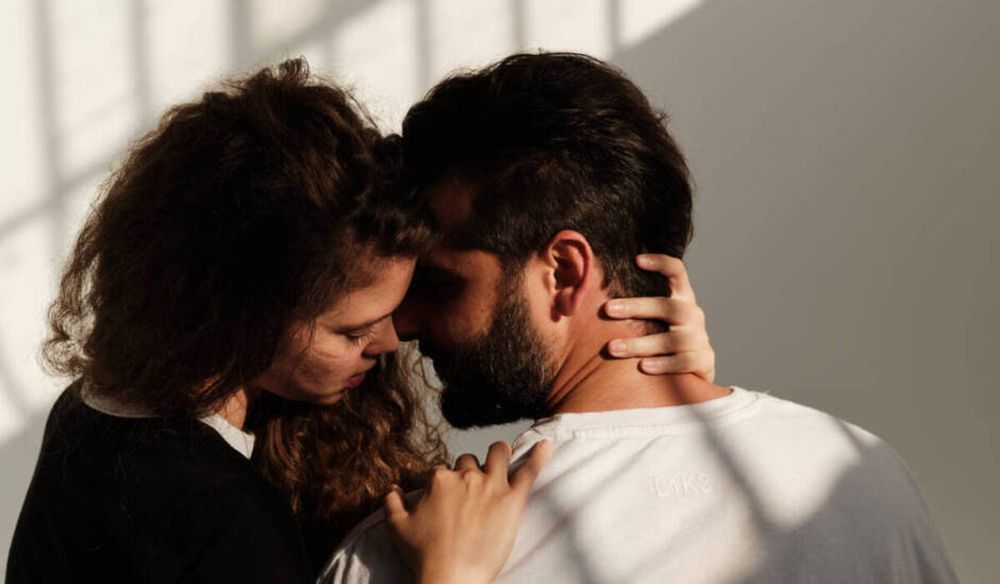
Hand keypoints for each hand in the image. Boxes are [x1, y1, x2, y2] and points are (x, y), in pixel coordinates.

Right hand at [384, 440, 552, 583]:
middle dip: (471, 471)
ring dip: (499, 456)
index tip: (449, 499)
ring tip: (502, 463)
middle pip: (470, 461)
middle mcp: (465, 476)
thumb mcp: (397, 527)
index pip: (443, 470)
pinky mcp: (512, 500)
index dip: (447, 484)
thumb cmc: (423, 556)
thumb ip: (391, 503)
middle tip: (474, 493)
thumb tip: (392, 488)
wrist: (451, 578)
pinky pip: (529, 470)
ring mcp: (491, 486)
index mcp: (439, 480)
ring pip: (498, 454)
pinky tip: (546, 445)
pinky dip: (539, 455)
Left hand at [603, 254, 715, 381]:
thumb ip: (634, 306)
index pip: (677, 272)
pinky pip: (683, 362)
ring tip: (612, 348)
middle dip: (636, 307)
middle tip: (607, 309)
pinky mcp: (702, 361)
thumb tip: (589, 293)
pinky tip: (642, 367)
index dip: (660, 263)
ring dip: (639, 344)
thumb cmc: (662, 338)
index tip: (636, 260)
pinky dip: (663, 364)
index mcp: (681, 298)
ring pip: (671, 339)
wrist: (694, 370)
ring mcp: (698, 338)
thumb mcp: (655, 318)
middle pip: (667, 306)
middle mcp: (692, 314)